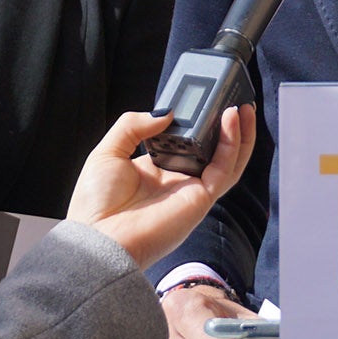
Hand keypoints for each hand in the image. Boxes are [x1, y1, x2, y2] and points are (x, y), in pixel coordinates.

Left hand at [67, 105, 254, 269]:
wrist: (97, 239)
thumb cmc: (95, 204)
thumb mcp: (107, 152)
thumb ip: (133, 125)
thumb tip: (166, 113)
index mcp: (155, 171)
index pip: (184, 142)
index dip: (195, 121)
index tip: (201, 99)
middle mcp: (177, 180)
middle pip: (212, 150)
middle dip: (225, 127)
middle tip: (231, 99)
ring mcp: (191, 190)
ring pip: (227, 160)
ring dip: (239, 133)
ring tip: (242, 106)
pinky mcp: (201, 199)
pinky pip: (225, 168)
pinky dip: (233, 144)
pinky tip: (232, 120)